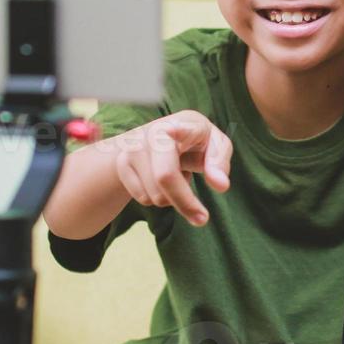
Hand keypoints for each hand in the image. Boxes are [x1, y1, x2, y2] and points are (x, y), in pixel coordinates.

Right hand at [115, 110, 232, 225]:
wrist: (161, 135)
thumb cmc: (195, 142)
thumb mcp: (216, 146)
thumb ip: (219, 163)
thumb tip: (220, 185)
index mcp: (184, 124)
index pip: (180, 128)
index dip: (177, 130)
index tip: (172, 130)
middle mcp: (154, 133)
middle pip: (165, 177)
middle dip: (185, 202)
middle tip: (201, 218)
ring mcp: (134, 148)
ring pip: (155, 195)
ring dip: (171, 197)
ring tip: (177, 175)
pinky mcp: (122, 164)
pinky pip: (143, 199)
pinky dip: (157, 197)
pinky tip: (160, 179)